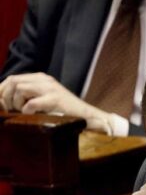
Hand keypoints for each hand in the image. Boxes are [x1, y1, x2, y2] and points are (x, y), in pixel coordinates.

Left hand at [0, 72, 114, 132]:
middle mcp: (44, 79)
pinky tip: (32, 114)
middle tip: (9, 110)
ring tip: (23, 112)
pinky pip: (31, 102)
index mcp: (41, 78)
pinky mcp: (55, 99)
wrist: (87, 116)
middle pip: (13, 81)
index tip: (2, 104)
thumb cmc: (65, 111)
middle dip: (6, 97)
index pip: (12, 78)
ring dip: (16, 103)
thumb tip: (6, 100)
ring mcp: (50, 88)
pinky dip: (27, 110)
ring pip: (19, 89)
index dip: (2, 90)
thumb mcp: (45, 98)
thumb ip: (29, 95)